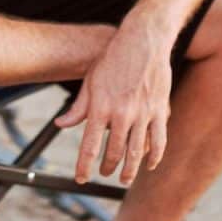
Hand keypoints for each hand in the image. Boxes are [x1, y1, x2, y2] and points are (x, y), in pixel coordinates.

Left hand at [55, 18, 173, 184]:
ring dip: (129, 170)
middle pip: (114, 152)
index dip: (83, 166)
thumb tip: (61, 125)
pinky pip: (158, 140)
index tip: (80, 179)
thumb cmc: (112, 60)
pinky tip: (148, 165)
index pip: (89, 146)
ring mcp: (143, 113)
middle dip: (107, 168)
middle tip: (102, 174)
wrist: (142, 40)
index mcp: (100, 107)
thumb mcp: (90, 81)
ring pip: (136, 152)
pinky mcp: (160, 110)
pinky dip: (153, 157)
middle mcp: (122, 113)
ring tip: (124, 179)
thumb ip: (78, 108)